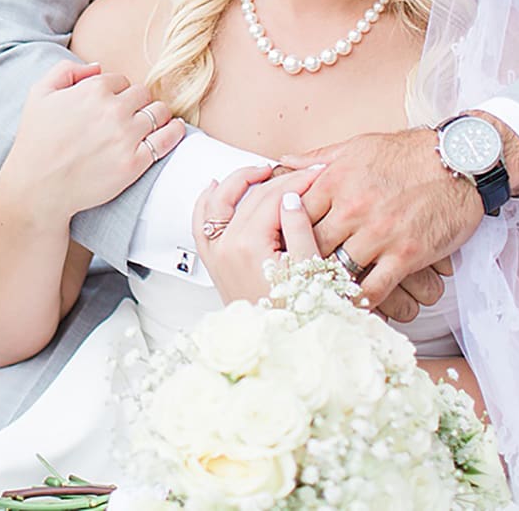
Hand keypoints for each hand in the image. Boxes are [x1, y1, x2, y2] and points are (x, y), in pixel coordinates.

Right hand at [0, 61, 186, 223]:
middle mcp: (114, 110)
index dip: (116, 92)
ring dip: (157, 114)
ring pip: (159, 112)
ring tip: (152, 122)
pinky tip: (174, 129)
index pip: (121, 80)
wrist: (38, 187)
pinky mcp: (135, 162)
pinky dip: (174, 131)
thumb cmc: (35, 141)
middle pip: (142, 94)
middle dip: (137, 102)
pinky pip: (166, 139)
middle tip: (130, 115)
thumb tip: (97, 67)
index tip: (112, 104)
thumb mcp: (39, 94)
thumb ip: (65, 70)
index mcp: (92, 90)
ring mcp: (126, 137)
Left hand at [190, 166, 322, 304]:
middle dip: (278, 179)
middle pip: (251, 197)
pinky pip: (201, 223)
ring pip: (218, 203)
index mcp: (249, 246)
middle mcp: (225, 247)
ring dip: (238, 182)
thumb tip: (291, 197)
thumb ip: (300, 229)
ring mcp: (216, 255)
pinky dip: (206, 202)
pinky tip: (215, 187)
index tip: (317, 175)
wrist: (282, 346)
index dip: (298, 182)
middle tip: (303, 173)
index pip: (273, 198)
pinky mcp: (214, 264)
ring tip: (262, 170)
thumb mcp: (310, 269)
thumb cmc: (301, 314)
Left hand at [281, 128, 482, 315]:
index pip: (294, 215)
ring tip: (319, 294)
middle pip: (311, 246)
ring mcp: (379, 234)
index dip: (285, 232)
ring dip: (329, 283)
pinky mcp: (406, 254)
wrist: (458, 161)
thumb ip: (318, 158)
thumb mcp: (357, 146)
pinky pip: (374, 289)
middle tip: (296, 275)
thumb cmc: (408, 153)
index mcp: (335, 181)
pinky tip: (352, 304)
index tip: (282, 244)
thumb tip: (283, 161)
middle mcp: (352, 209)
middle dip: (303, 260)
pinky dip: (360, 300)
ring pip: (338, 270)